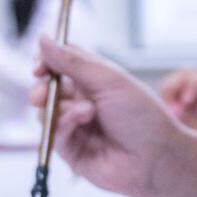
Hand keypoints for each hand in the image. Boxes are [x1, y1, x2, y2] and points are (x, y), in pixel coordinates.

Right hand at [30, 38, 185, 196]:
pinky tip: (83, 121)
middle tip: (42, 89)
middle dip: (42, 88)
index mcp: (95, 80)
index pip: (61, 63)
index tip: (40, 65)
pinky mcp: (71, 150)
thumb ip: (73, 61)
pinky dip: (64, 123)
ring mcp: (76, 127)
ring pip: (46, 111)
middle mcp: (83, 101)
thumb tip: (42, 38)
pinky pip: (53, 133)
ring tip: (87, 111)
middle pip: (47, 88)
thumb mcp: (109, 80)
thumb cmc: (142, 116)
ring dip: (61, 107)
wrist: (156, 157)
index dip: (48, 62)